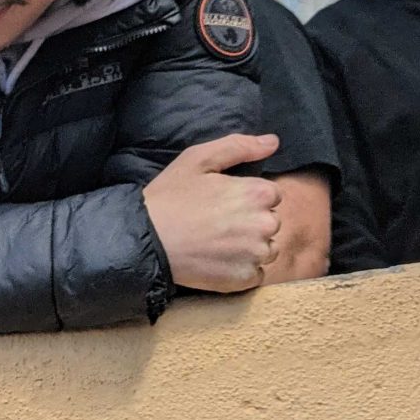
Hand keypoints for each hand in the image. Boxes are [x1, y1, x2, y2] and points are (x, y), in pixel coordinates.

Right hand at [141, 134, 284, 291]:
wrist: (146, 241)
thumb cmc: (171, 197)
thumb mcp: (198, 159)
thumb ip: (239, 146)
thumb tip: (273, 141)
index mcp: (258, 192)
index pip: (272, 196)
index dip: (248, 198)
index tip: (224, 204)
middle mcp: (265, 224)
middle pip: (270, 223)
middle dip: (251, 223)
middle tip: (217, 225)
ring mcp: (255, 254)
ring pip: (266, 250)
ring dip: (249, 248)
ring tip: (217, 244)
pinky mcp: (244, 278)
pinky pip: (255, 273)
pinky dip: (240, 269)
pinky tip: (217, 261)